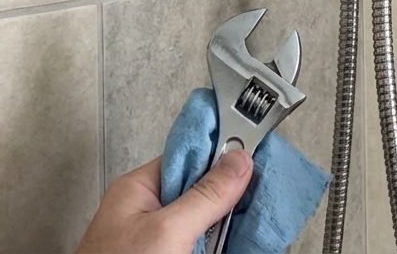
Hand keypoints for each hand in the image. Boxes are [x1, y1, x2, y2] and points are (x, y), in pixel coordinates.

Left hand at [76, 150, 252, 253]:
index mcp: (138, 190)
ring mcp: (157, 239)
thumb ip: (205, 195)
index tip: (254, 153)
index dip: (220, 154)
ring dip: (227, 225)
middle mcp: (147, 211)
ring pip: (204, 221)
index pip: (187, 156)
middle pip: (200, 190)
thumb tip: (237, 161)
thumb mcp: (168, 230)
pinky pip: (200, 243)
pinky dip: (219, 245)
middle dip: (228, 195)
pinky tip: (237, 244)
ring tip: (252, 224)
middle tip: (258, 197)